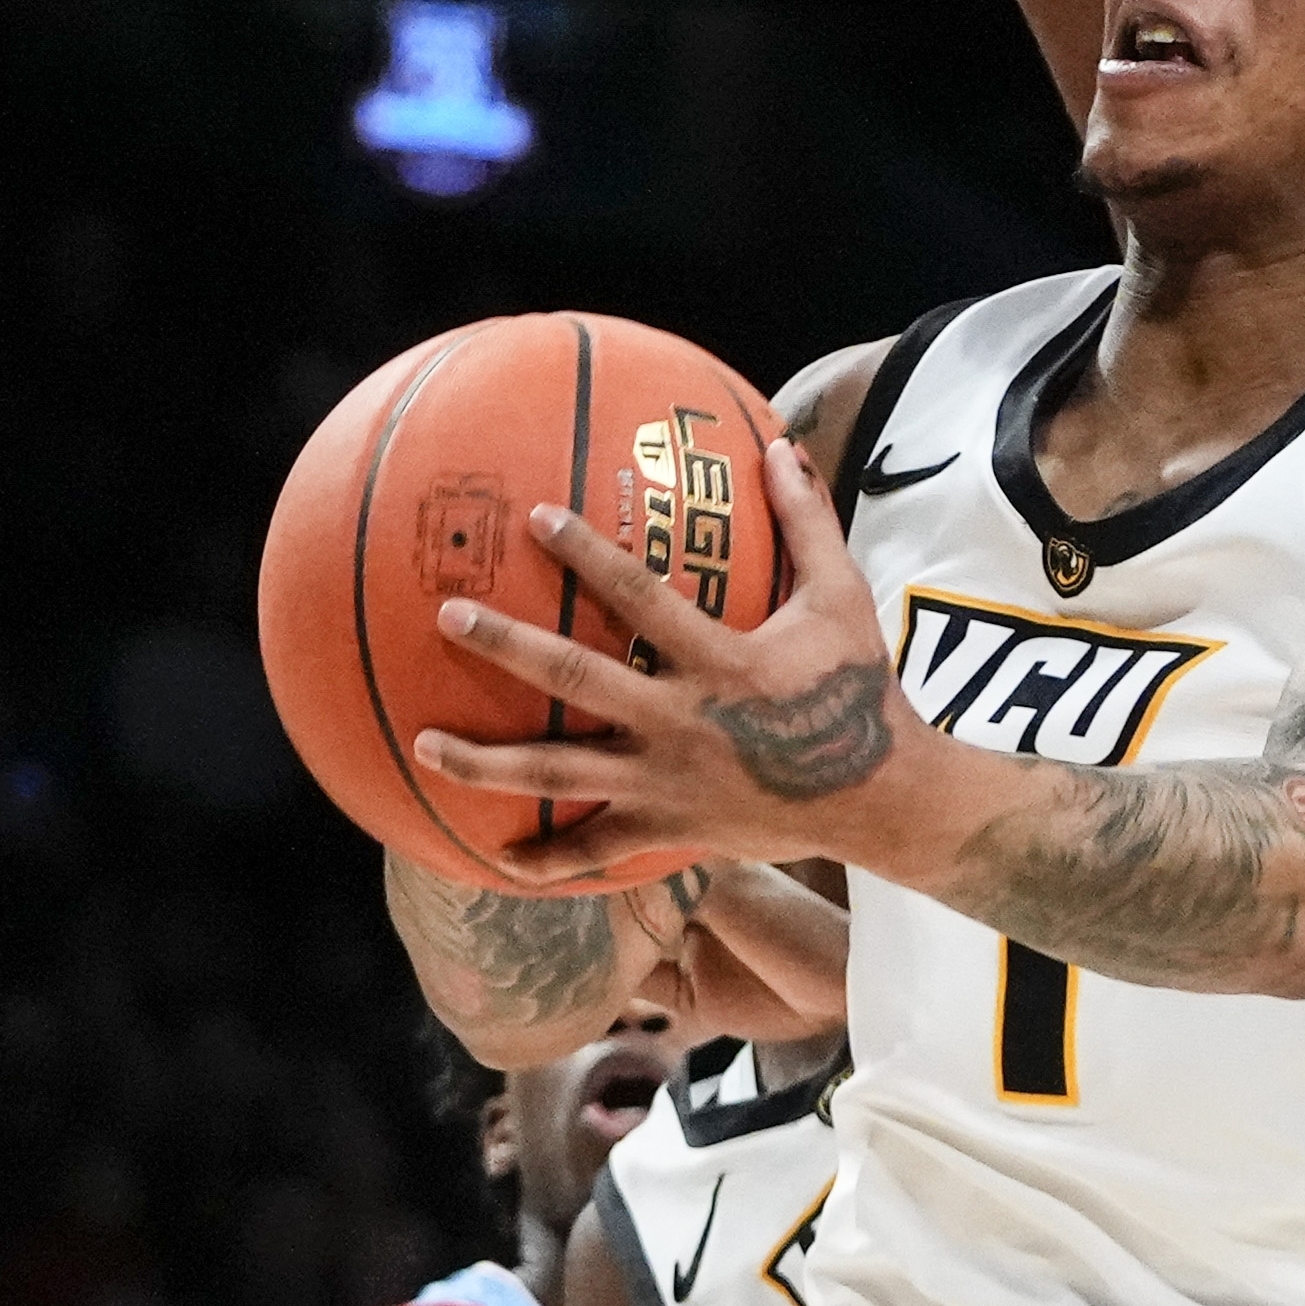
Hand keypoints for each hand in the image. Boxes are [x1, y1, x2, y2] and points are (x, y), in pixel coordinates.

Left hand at [420, 440, 922, 885]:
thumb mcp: (841, 596)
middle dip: (509, 648)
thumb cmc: (859, 689)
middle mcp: (680, 722)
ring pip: (562, 775)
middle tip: (449, 617)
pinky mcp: (669, 830)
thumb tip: (782, 445)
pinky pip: (596, 850)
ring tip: (423, 745)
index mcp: (720, 662)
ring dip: (488, 763)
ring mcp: (668, 783)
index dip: (589, 556)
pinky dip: (547, 860)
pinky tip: (497, 858)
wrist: (881, 797)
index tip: (537, 518)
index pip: (640, 600)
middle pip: (578, 682)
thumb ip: (806, 521)